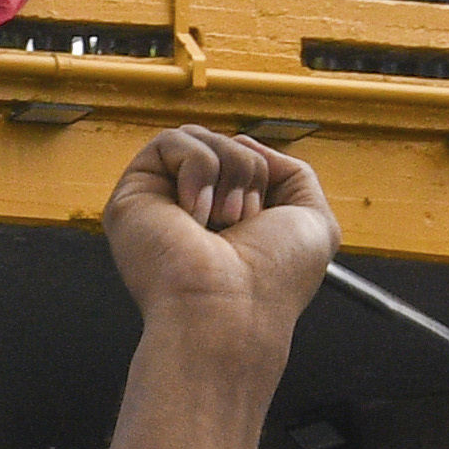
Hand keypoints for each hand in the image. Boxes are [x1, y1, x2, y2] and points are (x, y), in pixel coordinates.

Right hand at [99, 128, 335, 342]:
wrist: (232, 312)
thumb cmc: (272, 282)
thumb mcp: (313, 219)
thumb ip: (293, 174)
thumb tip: (244, 143)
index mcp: (229, 218)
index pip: (243, 158)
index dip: (262, 172)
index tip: (263, 216)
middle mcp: (194, 209)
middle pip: (224, 142)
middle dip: (249, 171)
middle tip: (243, 221)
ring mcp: (162, 202)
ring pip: (199, 137)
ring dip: (227, 171)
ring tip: (222, 220)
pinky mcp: (134, 194)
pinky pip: (170, 141)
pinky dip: (197, 169)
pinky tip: (194, 214)